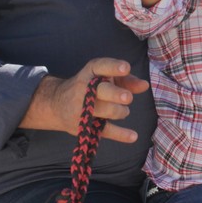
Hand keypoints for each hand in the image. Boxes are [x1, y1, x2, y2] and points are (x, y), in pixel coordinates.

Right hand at [21, 57, 149, 143]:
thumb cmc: (90, 86)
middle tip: (127, 98)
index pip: (101, 66)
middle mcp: (84, 88)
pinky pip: (105, 131)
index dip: (114, 67)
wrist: (56, 103)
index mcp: (90, 72)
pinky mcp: (84, 125)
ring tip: (123, 111)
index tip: (126, 68)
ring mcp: (82, 108)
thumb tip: (144, 85)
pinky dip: (121, 135)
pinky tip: (134, 136)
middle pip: (102, 91)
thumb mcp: (105, 77)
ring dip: (121, 111)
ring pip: (106, 110)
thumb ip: (126, 80)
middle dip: (116, 94)